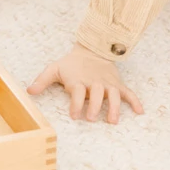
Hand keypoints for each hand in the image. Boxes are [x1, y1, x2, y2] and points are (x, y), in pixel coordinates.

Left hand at [28, 44, 143, 123]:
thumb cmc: (72, 64)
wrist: (92, 49)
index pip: (77, 91)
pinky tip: (140, 111)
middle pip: (96, 94)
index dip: (75, 103)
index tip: (74, 115)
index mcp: (79, 80)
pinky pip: (128, 93)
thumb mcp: (55, 68)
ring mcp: (107, 84)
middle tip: (91, 118)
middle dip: (94, 106)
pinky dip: (135, 101)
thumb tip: (29, 91)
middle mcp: (94, 83)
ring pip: (114, 95)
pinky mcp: (117, 84)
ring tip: (113, 120)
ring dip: (114, 107)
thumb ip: (43, 80)